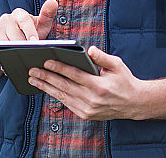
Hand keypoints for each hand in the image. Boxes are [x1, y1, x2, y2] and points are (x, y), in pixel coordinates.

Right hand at [0, 0, 58, 59]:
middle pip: (14, 34)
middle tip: (28, 54)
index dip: (30, 31)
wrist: (7, 45)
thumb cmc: (27, 35)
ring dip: (10, 51)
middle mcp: (6, 18)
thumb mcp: (39, 27)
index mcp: (19, 13)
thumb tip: (53, 2)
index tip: (35, 42)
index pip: (24, 20)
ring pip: (3, 41)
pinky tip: (2, 58)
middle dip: (22, 45)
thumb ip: (47, 15)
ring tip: (17, 57)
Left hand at [27, 46, 146, 120]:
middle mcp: (92, 99)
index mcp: (99, 85)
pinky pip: (67, 103)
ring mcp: (88, 109)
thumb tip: (89, 50)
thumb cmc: (124, 80)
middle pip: (64, 86)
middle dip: (46, 77)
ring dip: (46, 87)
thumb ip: (102, 57)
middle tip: (32, 70)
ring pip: (62, 96)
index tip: (46, 61)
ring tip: (33, 79)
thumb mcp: (117, 65)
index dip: (59, 68)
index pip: (74, 75)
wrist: (133, 104)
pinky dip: (55, 95)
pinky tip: (46, 88)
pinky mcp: (86, 115)